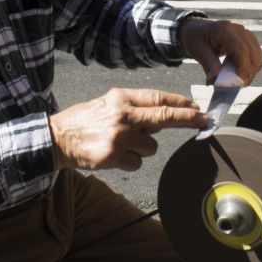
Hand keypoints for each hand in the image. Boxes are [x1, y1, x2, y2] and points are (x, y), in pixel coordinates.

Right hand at [49, 89, 208, 170]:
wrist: (57, 138)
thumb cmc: (85, 120)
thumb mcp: (109, 103)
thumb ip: (135, 107)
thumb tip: (163, 117)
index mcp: (121, 98)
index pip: (158, 98)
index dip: (180, 103)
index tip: (196, 107)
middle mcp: (122, 115)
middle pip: (164, 117)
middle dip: (188, 118)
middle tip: (204, 120)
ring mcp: (119, 137)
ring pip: (151, 147)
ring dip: (141, 148)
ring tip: (119, 143)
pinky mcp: (113, 156)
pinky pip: (137, 162)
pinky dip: (129, 161)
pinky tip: (113, 154)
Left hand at [179, 18, 261, 85]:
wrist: (198, 30)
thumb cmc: (196, 39)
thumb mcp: (198, 51)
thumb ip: (208, 65)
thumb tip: (215, 81)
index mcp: (224, 29)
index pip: (241, 50)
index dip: (243, 68)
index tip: (240, 83)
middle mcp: (239, 30)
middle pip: (253, 56)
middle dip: (247, 74)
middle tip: (236, 87)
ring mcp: (247, 34)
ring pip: (259, 58)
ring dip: (251, 73)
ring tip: (236, 81)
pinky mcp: (251, 40)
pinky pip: (258, 57)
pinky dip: (252, 68)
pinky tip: (240, 73)